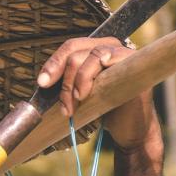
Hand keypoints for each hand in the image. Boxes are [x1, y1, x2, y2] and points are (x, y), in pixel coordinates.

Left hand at [36, 36, 160, 151]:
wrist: (130, 129)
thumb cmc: (104, 110)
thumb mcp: (81, 92)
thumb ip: (67, 81)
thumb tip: (42, 80)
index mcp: (96, 49)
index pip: (71, 47)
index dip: (54, 63)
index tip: (42, 83)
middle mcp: (111, 46)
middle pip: (76, 51)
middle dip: (63, 79)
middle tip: (62, 105)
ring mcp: (124, 53)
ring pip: (90, 56)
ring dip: (75, 82)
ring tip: (73, 104)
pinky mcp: (133, 64)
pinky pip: (105, 61)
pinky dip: (88, 78)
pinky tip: (84, 95)